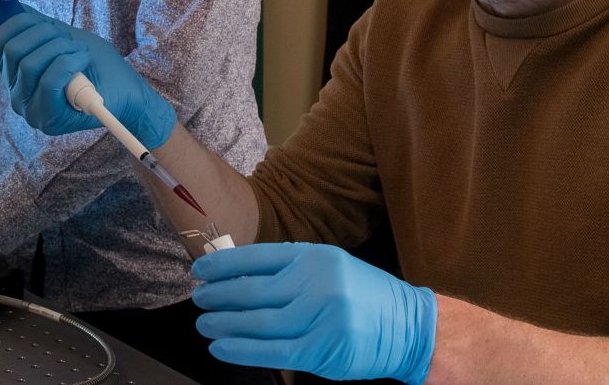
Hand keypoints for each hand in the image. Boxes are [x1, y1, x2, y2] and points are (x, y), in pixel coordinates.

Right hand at [0, 4, 174, 148]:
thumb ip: (32, 23)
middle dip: (46, 34)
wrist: (127, 93)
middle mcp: (17, 94)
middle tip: (70, 40)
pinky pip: (49, 82)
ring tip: (81, 53)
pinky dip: (69, 64)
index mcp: (16, 73)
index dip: (21, 22)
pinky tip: (84, 63)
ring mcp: (30, 110)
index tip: (50, 25)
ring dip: (62, 49)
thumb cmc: (97, 66)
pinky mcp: (48, 120)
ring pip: (30, 65)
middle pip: (13, 50)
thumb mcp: (62, 37)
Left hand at [192, 242, 435, 384]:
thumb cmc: (364, 297)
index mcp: (314, 256)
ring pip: (258, 321)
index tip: (200, 271)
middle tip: (199, 300)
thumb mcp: (330, 267)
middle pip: (252, 290)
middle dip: (218, 296)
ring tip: (204, 325)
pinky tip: (221, 348)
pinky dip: (242, 350)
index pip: (257, 257)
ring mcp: (320, 316)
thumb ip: (290, 271)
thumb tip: (239, 276)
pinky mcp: (322, 348)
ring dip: (224, 324)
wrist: (409, 326)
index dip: (223, 265)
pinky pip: (272, 351)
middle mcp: (316, 282)